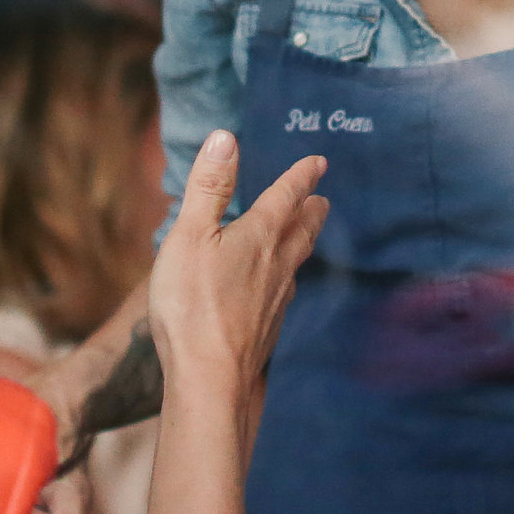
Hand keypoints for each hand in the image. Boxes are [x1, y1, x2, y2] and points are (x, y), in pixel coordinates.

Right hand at [146, 132, 326, 420]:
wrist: (210, 376)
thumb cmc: (192, 303)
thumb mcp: (189, 235)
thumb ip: (208, 186)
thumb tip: (226, 138)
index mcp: (259, 236)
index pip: (287, 196)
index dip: (301, 176)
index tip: (318, 162)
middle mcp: (277, 264)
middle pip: (303, 230)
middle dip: (313, 211)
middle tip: (323, 200)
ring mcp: (277, 300)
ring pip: (298, 263)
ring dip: (305, 243)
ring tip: (307, 236)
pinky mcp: (269, 328)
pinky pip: (286, 293)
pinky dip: (288, 278)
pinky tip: (280, 289)